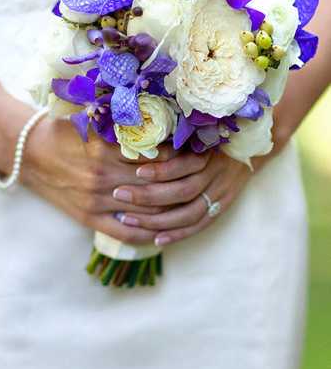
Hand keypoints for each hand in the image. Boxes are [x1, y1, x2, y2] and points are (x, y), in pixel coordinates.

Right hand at [20, 118, 182, 243]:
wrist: (28, 155)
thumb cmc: (62, 132)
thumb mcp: (92, 121)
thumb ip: (124, 123)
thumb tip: (164, 122)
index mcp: (105, 150)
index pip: (156, 156)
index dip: (182, 155)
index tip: (197, 150)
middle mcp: (103, 177)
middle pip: (157, 184)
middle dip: (184, 180)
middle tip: (205, 173)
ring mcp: (97, 200)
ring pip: (147, 209)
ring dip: (173, 207)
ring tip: (192, 198)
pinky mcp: (90, 218)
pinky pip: (127, 232)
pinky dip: (150, 233)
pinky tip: (166, 229)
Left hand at [110, 149, 252, 244]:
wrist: (248, 144)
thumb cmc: (209, 135)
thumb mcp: (194, 129)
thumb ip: (169, 137)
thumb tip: (133, 142)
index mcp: (208, 152)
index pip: (184, 165)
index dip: (161, 170)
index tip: (136, 171)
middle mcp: (216, 174)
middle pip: (183, 191)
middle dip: (148, 196)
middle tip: (119, 195)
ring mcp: (221, 193)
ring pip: (189, 213)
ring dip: (156, 220)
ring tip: (127, 219)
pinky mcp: (223, 206)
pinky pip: (200, 225)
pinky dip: (178, 234)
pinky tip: (156, 239)